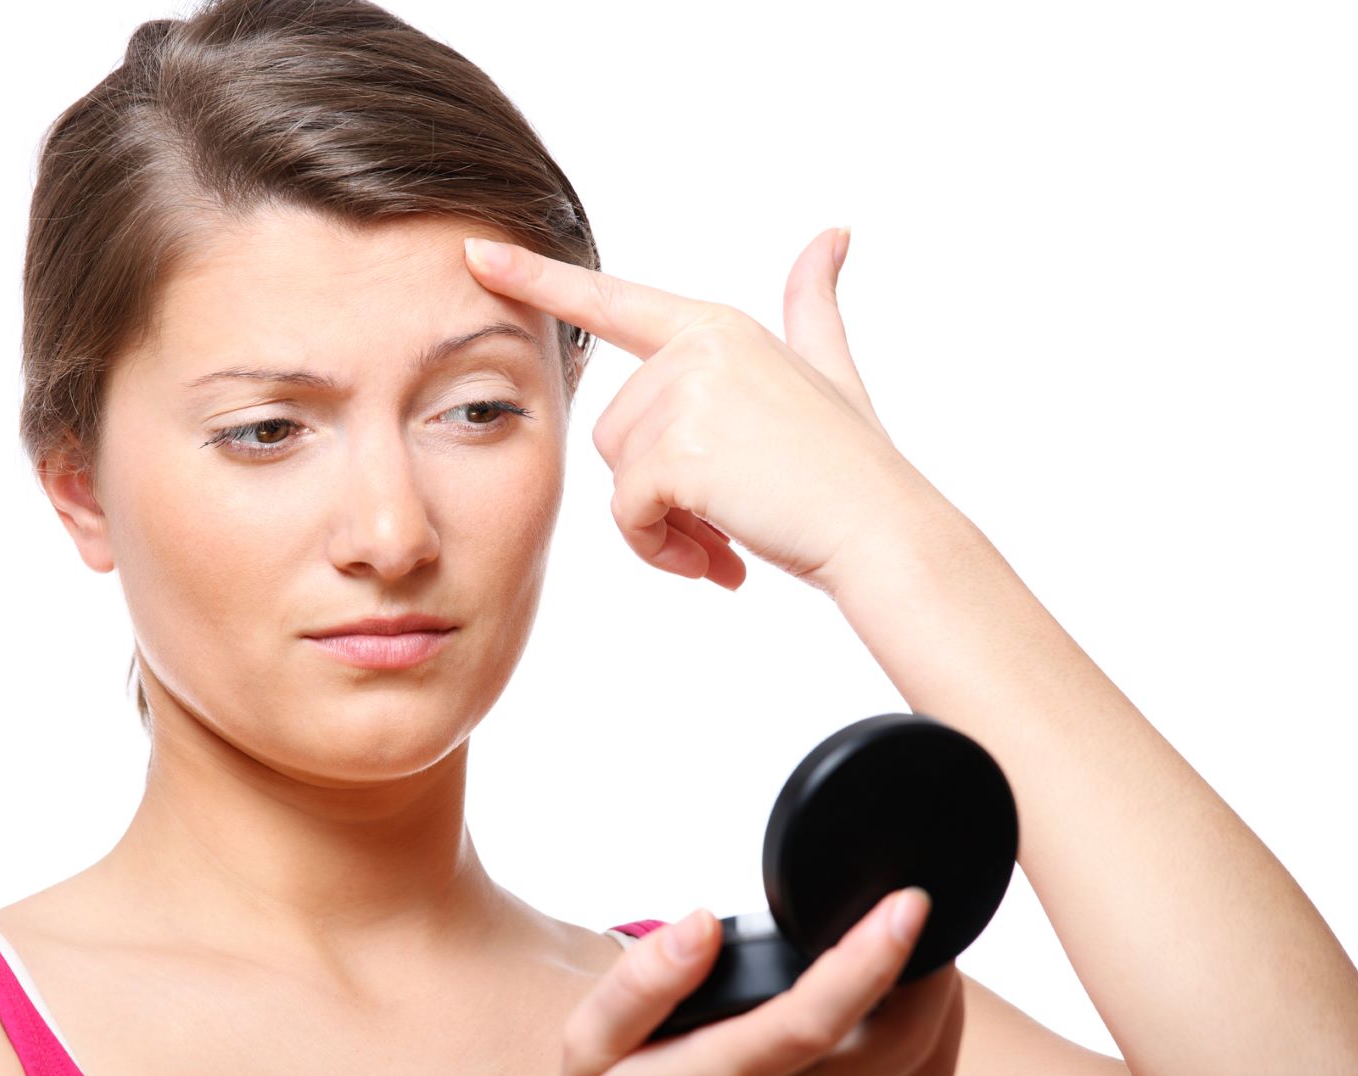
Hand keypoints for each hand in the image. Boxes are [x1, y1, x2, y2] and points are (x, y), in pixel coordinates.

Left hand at [463, 228, 950, 596]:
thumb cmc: (852, 467)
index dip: (537, 279)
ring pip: (616, 475)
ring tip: (724, 540)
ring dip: (660, 524)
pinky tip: (718, 562)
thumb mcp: (831, 372)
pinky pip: (627, 514)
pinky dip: (662, 550)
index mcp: (716, 327)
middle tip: (720, 521)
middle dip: (654, 489)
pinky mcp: (679, 453)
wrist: (884, 534)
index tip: (473, 252)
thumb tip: (835, 232)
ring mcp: (688, 395)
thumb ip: (814, 306)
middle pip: (611, 430)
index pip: (609, 299)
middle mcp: (698, 348)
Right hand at [528, 893, 962, 1075]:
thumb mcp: (589, 1046)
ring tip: (928, 962)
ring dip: (943, 1019)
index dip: (873, 957)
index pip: (817, 1019)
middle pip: (902, 1052)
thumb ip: (642, 980)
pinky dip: (916, 1061)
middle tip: (924, 918)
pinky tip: (890, 1024)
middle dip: (935, 977)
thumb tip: (702, 924)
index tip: (905, 904)